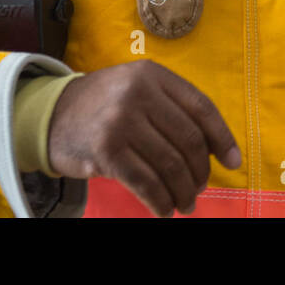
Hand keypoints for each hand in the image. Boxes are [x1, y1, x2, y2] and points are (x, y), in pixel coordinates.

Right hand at [47, 60, 241, 217]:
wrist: (50, 116)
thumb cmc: (105, 107)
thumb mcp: (138, 91)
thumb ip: (172, 109)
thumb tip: (216, 151)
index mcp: (153, 75)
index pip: (201, 107)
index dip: (222, 138)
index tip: (234, 162)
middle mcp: (139, 92)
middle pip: (189, 140)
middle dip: (201, 171)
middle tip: (200, 188)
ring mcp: (121, 120)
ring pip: (169, 164)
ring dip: (183, 191)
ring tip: (186, 203)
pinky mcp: (105, 150)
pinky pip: (145, 182)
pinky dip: (160, 201)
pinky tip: (164, 210)